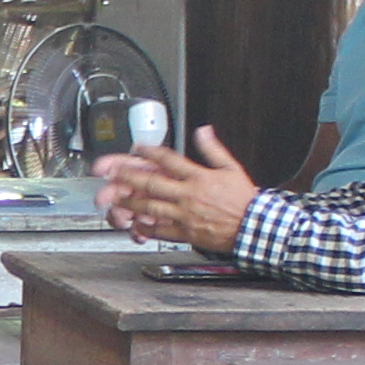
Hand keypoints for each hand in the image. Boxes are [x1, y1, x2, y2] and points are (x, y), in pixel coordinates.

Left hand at [89, 127, 259, 255]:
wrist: (253, 227)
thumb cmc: (243, 200)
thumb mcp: (232, 168)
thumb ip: (213, 149)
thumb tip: (203, 131)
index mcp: (199, 177)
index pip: (170, 159)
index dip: (150, 151)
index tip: (137, 147)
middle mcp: (188, 195)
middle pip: (152, 182)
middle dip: (128, 176)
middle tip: (111, 172)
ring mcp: (185, 215)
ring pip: (151, 207)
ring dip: (130, 202)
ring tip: (114, 198)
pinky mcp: (186, 233)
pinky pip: (161, 230)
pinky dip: (146, 227)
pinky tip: (134, 224)